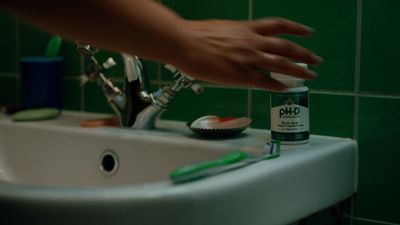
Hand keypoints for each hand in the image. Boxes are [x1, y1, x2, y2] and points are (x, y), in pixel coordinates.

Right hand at [174, 17, 321, 90]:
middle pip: (285, 47)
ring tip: (311, 76)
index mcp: (246, 28)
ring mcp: (248, 59)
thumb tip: (238, 42)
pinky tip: (286, 89)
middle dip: (304, 54)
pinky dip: (277, 85)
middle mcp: (252, 42)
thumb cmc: (196, 34)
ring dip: (298, 70)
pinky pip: (264, 82)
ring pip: (280, 64)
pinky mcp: (240, 75)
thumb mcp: (221, 29)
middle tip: (317, 60)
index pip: (277, 26)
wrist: (184, 42)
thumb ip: (235, 36)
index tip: (308, 32)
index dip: (295, 28)